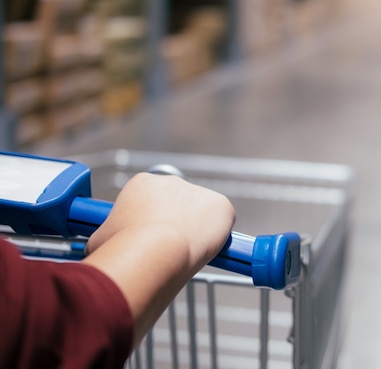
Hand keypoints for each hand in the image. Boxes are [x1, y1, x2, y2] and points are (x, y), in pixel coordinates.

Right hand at [86, 172, 233, 265]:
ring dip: (195, 232)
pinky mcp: (222, 206)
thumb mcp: (100, 239)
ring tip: (185, 256)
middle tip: (168, 251)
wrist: (155, 250)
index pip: (150, 201)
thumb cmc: (122, 247)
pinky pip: (222, 223)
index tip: (148, 241)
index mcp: (141, 184)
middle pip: (177, 206)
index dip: (149, 223)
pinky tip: (206, 252)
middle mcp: (172, 181)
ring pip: (200, 216)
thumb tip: (99, 249)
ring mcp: (200, 192)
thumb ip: (106, 237)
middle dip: (174, 226)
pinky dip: (218, 238)